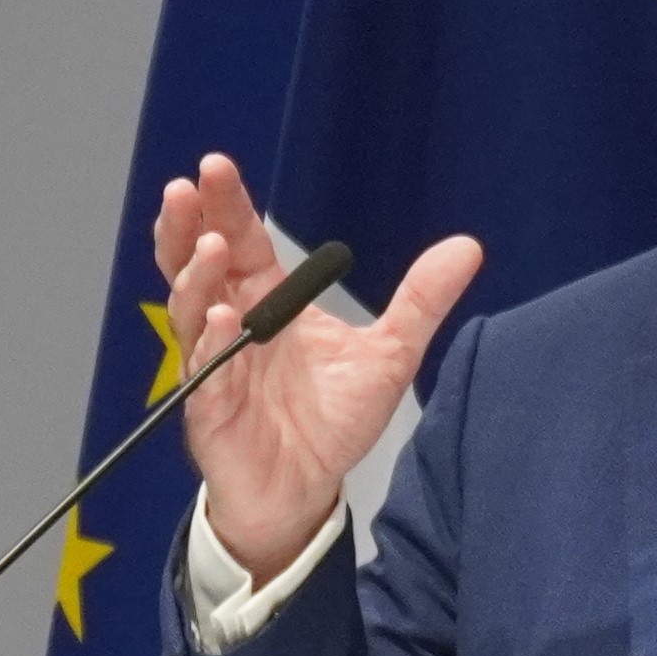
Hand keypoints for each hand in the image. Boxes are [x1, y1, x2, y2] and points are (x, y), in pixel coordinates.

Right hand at [149, 154, 478, 579]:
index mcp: (266, 301)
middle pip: (198, 262)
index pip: (241, 240)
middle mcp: (232, 324)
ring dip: (196, 276)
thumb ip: (420, 300)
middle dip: (190, 224)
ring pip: (191, 311)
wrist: (307, 490)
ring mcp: (216, 365)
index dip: (227, 204)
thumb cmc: (331, 421)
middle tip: (189, 187)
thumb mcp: (389, 354)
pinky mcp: (211, 410)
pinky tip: (222, 319)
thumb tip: (467, 247)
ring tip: (210, 246)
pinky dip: (213, 345)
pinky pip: (205, 374)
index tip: (217, 165)